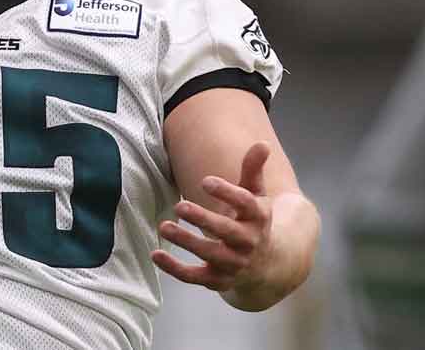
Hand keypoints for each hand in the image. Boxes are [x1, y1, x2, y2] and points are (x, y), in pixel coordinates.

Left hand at [151, 142, 273, 295]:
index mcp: (258, 217)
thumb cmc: (253, 222)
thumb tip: (262, 144)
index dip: (227, 192)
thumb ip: (253, 170)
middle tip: (180, 206)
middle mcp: (249, 242)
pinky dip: (176, 269)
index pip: (245, 203)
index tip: (205, 181)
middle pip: (227, 232)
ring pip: (210, 254)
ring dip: (187, 242)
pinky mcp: (218, 279)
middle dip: (204, 220)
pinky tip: (156, 255)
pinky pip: (196, 277)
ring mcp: (234, 263)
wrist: (269, 265)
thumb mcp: (256, 196)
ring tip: (164, 226)